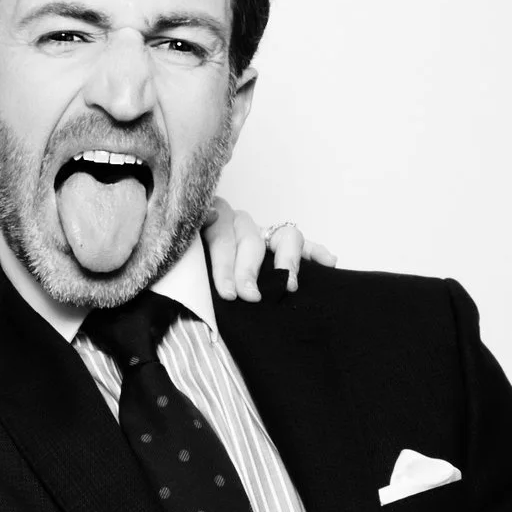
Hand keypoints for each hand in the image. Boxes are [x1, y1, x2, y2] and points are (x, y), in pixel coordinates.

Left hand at [201, 196, 336, 300]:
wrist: (193, 261)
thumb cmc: (190, 263)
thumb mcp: (182, 252)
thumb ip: (188, 238)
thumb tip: (207, 214)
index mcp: (213, 221)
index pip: (221, 237)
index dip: (226, 266)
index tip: (228, 293)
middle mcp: (240, 222)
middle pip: (251, 240)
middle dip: (250, 270)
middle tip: (251, 297)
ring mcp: (264, 233)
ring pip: (283, 236)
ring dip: (287, 261)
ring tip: (290, 285)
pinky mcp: (281, 244)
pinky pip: (303, 245)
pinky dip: (316, 252)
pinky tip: (329, 263)